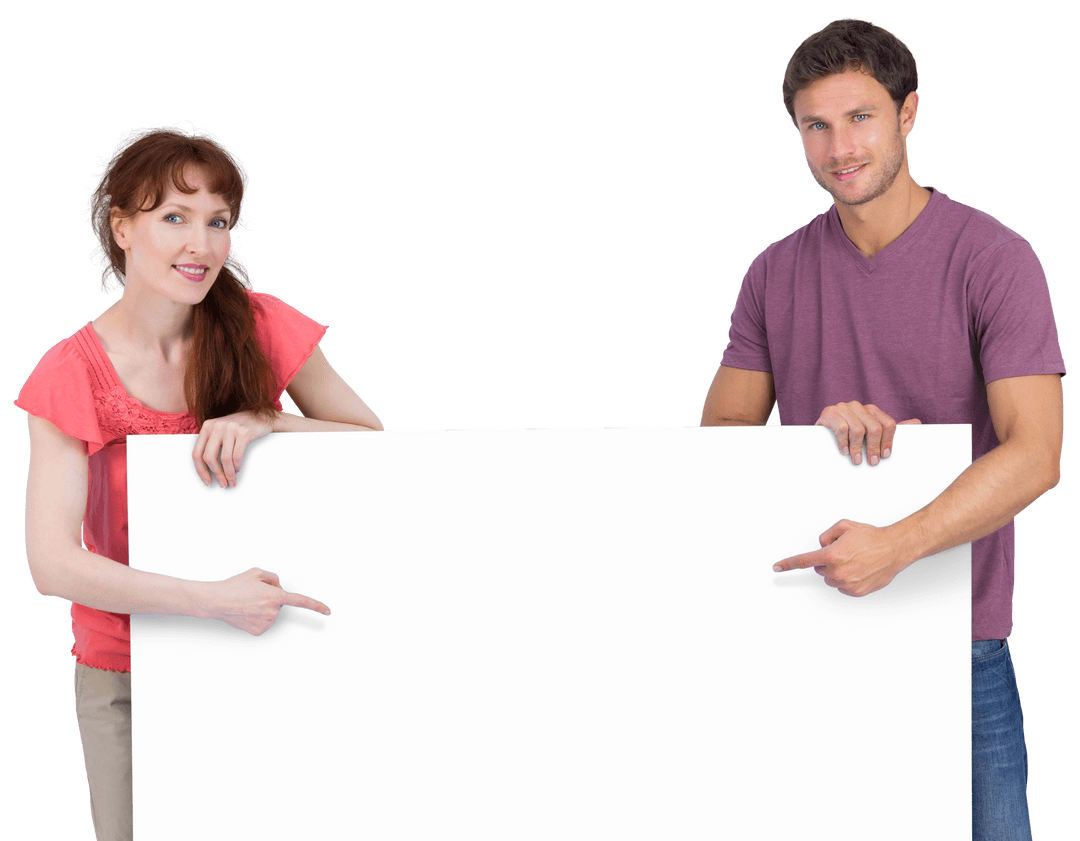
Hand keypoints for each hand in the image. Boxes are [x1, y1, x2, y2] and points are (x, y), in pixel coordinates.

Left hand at [192, 410, 276, 487]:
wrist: (261, 416)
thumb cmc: (239, 427)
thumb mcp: (220, 431)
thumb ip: (211, 443)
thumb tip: (206, 469)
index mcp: (207, 427)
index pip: (197, 453)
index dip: (201, 470)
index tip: (207, 481)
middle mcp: (217, 426)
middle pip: (209, 457)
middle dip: (216, 474)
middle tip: (222, 483)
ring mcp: (230, 428)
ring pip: (225, 459)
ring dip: (229, 474)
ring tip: (232, 480)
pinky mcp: (244, 432)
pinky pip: (237, 455)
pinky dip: (237, 466)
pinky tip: (238, 469)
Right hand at [201, 567, 330, 634]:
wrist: (215, 601)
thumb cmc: (234, 586)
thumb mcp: (257, 572)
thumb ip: (274, 578)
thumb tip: (279, 587)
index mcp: (276, 596)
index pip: (302, 601)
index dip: (316, 606)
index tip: (328, 611)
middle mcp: (273, 612)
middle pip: (279, 604)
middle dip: (270, 598)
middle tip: (253, 594)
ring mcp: (266, 623)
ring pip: (271, 614)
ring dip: (263, 608)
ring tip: (247, 603)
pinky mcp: (258, 632)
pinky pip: (263, 623)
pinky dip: (256, 618)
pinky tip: (245, 612)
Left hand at [772, 519, 912, 596]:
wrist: (894, 548)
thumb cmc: (872, 538)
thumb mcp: (844, 526)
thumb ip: (826, 535)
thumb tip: (821, 545)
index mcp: (832, 555)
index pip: (804, 561)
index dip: (788, 564)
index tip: (777, 567)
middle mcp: (838, 572)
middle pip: (820, 568)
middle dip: (827, 560)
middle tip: (844, 552)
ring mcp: (848, 583)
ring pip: (830, 578)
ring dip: (837, 570)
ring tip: (855, 560)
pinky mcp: (857, 592)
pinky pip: (843, 586)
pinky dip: (847, 579)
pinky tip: (859, 569)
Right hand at [815, 402, 920, 465]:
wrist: (820, 435)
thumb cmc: (849, 436)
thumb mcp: (870, 433)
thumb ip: (890, 429)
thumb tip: (917, 423)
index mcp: (871, 409)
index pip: (887, 423)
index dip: (889, 441)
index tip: (885, 455)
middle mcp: (857, 406)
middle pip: (874, 427)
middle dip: (874, 447)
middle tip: (872, 462)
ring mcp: (842, 407)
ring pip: (858, 429)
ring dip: (858, 449)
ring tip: (857, 460)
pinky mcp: (829, 412)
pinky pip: (841, 428)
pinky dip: (844, 442)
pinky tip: (844, 451)